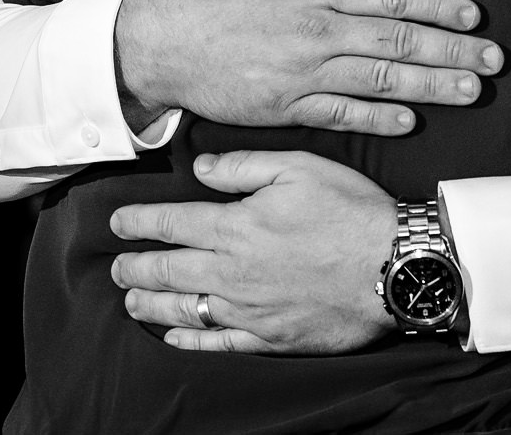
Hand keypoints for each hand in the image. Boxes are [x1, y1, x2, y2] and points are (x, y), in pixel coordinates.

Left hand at [110, 150, 395, 354]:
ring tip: (130, 299)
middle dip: (134, 266)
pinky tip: (174, 337)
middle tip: (115, 266)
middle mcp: (234, 271)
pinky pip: (219, 344)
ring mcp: (251, 310)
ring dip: (151, 303)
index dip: (139, 222)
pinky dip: (190, 341)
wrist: (396, 267)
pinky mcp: (271, 339)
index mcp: (237, 226)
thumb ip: (244, 166)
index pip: (172, 223)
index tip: (117, 222)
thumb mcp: (299, 167)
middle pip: (168, 270)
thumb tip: (202, 169)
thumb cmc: (351, 212)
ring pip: (185, 309)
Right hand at [114, 0, 502, 135]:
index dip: (438, 6)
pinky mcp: (286, 106)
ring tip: (471, 90)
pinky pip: (343, 113)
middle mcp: (316, 31)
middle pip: (398, 40)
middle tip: (494, 60)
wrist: (157, 40)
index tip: (474, 16)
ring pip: (381, 79)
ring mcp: (303, 72)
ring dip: (431, 85)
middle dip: (452, 50)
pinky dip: (380, 116)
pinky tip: (413, 116)